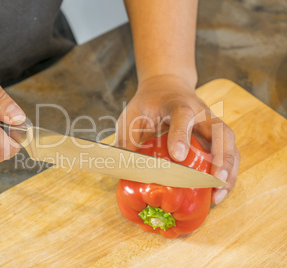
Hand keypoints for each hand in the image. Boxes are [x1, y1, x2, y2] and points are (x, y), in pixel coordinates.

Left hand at [116, 75, 239, 203]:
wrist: (166, 86)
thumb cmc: (147, 103)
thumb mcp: (131, 116)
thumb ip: (127, 140)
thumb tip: (125, 171)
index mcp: (176, 104)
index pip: (183, 115)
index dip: (181, 135)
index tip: (177, 156)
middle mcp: (200, 112)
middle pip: (221, 132)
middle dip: (222, 159)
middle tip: (213, 183)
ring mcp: (211, 124)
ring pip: (230, 145)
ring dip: (228, 172)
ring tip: (217, 196)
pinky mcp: (215, 135)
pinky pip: (228, 153)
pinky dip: (226, 174)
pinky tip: (217, 191)